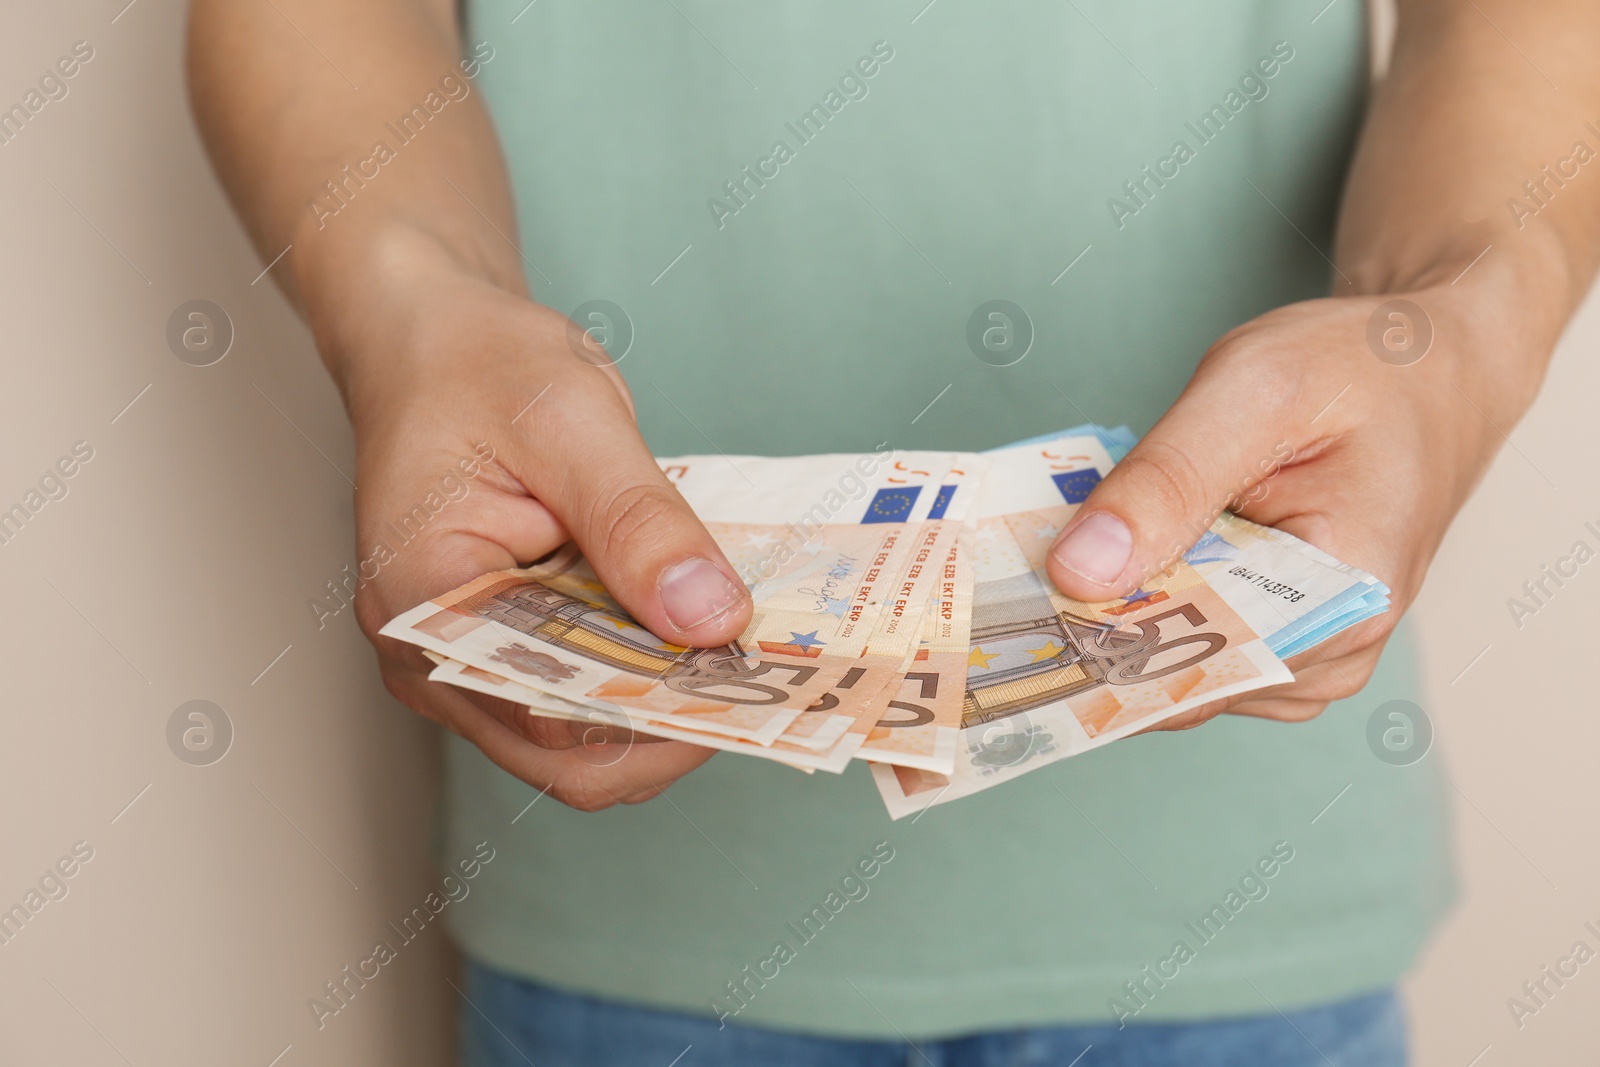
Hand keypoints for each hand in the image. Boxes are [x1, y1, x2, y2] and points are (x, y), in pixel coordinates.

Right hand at [342, 269, 752, 809]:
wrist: (434, 343)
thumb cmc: (481, 367)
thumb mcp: (572, 421)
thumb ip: (639, 524)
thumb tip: (711, 618)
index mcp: (421, 600)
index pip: (546, 714)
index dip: (650, 715)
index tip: (739, 685)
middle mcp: (429, 655)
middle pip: (567, 754)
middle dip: (669, 725)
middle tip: (758, 676)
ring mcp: (461, 662)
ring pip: (580, 741)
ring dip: (661, 709)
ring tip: (734, 655)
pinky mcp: (501, 650)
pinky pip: (579, 696)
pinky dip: (641, 678)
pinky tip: (693, 637)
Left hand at [1045, 277, 1534, 728]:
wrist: (1424, 367)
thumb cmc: (1358, 367)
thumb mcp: (1254, 391)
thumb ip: (1167, 481)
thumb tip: (1079, 575)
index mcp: (1342, 602)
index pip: (1192, 658)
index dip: (1092, 640)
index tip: (1007, 617)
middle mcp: (1329, 654)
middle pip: (1174, 671)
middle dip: (1087, 628)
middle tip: (1000, 582)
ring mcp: (1302, 657)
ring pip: (1169, 663)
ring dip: (1104, 616)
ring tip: (1045, 557)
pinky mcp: (1274, 639)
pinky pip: (1185, 642)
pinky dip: (1134, 603)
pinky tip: (1095, 558)